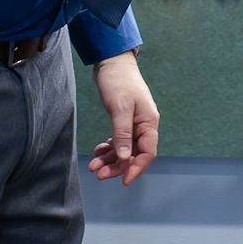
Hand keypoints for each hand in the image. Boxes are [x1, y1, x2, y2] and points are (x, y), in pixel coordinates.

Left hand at [87, 51, 157, 184]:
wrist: (111, 62)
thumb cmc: (118, 81)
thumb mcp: (120, 108)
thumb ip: (122, 133)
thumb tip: (124, 157)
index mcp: (149, 122)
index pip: (147, 152)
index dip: (136, 168)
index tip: (123, 180)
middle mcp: (143, 126)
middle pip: (134, 154)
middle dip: (117, 166)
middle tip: (99, 174)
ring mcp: (133, 124)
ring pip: (124, 150)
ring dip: (110, 160)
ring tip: (93, 166)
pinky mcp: (123, 121)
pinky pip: (118, 141)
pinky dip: (108, 149)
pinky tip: (98, 152)